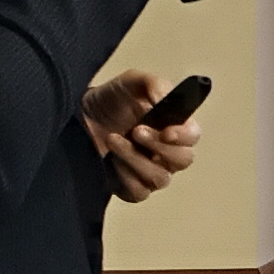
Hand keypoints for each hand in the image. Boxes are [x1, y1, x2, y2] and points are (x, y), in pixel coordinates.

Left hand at [83, 71, 198, 201]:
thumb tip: (166, 98)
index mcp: (175, 126)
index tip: (166, 130)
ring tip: (114, 139)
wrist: (81, 116)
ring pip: (160, 178)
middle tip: (136, 130)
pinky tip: (111, 160)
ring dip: (135, 158)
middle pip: (183, 160)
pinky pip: (139, 192)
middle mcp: (168, 153)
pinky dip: (124, 176)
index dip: (184, 136)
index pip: (193, 136)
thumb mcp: (133, 82)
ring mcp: (151, 172)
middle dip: (158, 146)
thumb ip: (154, 85)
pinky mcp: (132, 187)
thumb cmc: (111, 100)